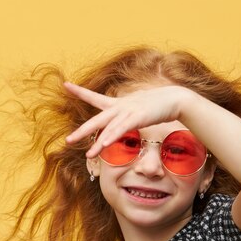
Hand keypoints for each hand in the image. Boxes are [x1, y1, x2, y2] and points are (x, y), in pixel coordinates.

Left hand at [63, 82, 190, 157]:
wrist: (175, 98)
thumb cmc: (157, 105)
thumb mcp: (137, 109)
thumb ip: (127, 115)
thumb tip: (123, 120)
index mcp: (118, 104)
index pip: (95, 97)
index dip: (80, 91)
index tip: (65, 85)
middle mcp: (120, 107)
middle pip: (97, 120)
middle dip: (82, 131)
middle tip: (68, 141)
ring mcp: (128, 112)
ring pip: (109, 129)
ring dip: (98, 143)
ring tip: (88, 155)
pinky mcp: (138, 117)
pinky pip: (122, 129)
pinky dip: (113, 137)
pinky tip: (104, 145)